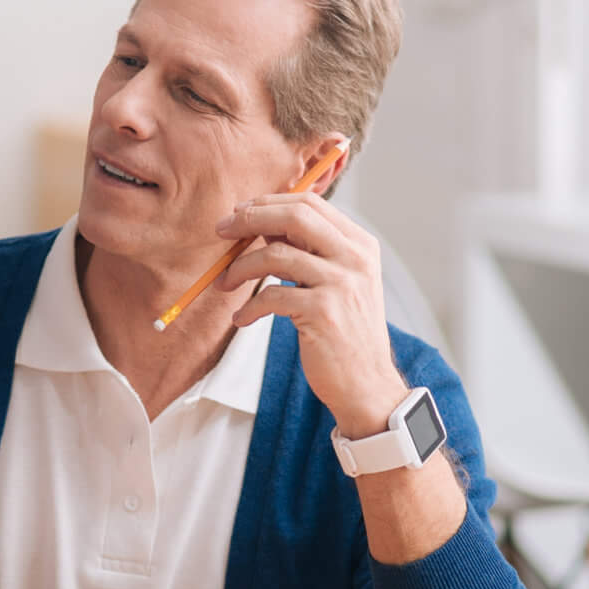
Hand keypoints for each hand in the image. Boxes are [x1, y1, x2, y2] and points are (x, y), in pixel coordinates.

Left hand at [218, 164, 408, 436]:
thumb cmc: (344, 332)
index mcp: (360, 244)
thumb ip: (309, 250)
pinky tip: (242, 319)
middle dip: (250, 219)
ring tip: (224, 284)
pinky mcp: (323, 311)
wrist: (367, 385)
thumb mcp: (337, 282)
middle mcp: (355, 258)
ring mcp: (342, 284)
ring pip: (275, 255)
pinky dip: (249, 307)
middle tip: (221, 231)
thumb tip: (263, 223)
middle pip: (294, 217)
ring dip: (240, 268)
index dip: (268, 203)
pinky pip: (271, 295)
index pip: (310, 203)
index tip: (238, 212)